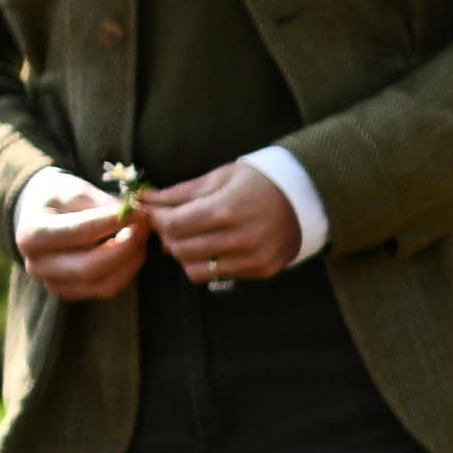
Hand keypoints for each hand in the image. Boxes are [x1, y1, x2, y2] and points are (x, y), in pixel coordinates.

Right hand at [13, 170, 154, 300]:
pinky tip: (132, 249)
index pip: (79, 233)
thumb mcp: (77, 190)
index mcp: (30, 234)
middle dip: (126, 247)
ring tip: (141, 235)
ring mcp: (53, 283)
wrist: (42, 213)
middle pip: (90, 268)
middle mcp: (36, 265)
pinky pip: (106, 289)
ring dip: (131, 260)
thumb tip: (138, 216)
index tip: (141, 212)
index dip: (113, 223)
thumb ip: (104, 204)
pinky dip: (126, 270)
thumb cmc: (60, 197)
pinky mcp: (71, 292)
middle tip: (146, 227)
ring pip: (103, 284)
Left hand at [140, 156, 305, 286]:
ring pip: (195, 270)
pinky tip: (211, 246)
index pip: (174, 225)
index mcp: (226, 209)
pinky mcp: (261, 270)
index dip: (157, 219)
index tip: (154, 211)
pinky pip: (218, 275)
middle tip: (169, 223)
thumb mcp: (221, 177)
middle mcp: (239, 239)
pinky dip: (206, 263)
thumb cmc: (260, 181)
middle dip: (167, 236)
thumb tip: (146, 199)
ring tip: (190, 237)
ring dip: (184, 254)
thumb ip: (181, 192)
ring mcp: (252, 258)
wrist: (307, 197)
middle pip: (180, 249)